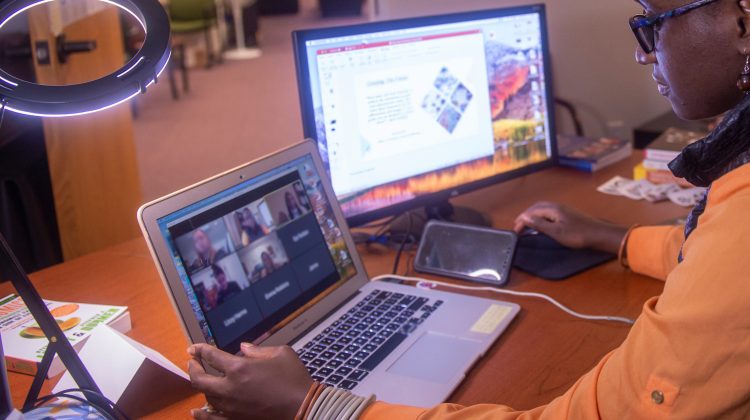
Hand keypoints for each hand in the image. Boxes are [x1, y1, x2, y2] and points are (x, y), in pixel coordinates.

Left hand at [188, 343, 312, 419]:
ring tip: (201, 380)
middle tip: (192, 362)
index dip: (199, 350)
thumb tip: (243, 348)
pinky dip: (202, 415)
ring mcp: (230, 407)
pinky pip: (212, 419)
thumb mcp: (281, 353)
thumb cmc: (294, 379)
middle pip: (199, 378)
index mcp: (239, 367)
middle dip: (193, 367)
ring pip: (205, 397)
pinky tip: (196, 411)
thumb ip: (258, 350)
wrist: (304, 407)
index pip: (211, 356)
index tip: (194, 348)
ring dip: (202, 387)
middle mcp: (230, 388)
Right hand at [513, 201, 627, 253]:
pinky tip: (542, 223)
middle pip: (536, 207)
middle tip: (518, 226)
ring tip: (527, 225)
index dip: (522, 220)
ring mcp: (563, 209)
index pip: (531, 211)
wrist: (599, 234)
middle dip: (525, 216)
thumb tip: (525, 217)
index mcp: (552, 209)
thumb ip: (539, 224)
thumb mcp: (556, 232)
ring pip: (543, 208)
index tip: (515, 230)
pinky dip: (540, 216)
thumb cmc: (577, 235)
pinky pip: (549, 211)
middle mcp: (556, 206)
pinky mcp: (567, 213)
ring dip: (533, 215)